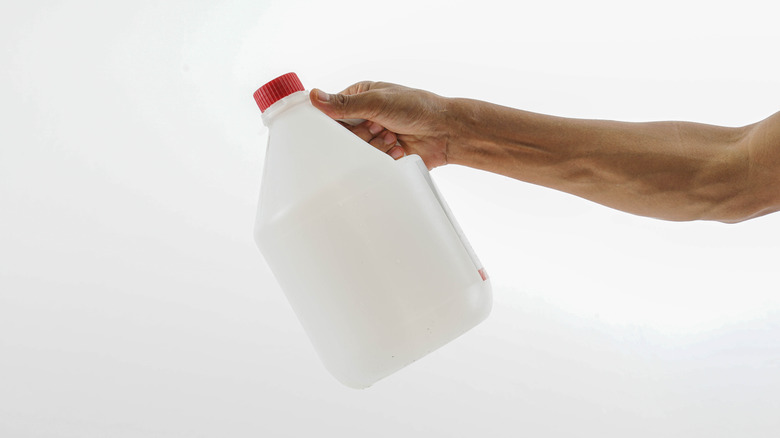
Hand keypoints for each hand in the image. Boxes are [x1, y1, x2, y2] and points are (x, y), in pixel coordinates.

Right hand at [309, 82, 451, 168]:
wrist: (445, 132)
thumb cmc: (416, 108)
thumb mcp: (378, 101)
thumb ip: (345, 104)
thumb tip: (314, 96)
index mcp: (359, 98)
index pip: (331, 112)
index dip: (332, 123)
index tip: (337, 128)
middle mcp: (364, 118)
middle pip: (342, 136)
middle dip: (361, 135)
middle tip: (377, 128)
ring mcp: (373, 138)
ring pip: (356, 152)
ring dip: (375, 146)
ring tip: (392, 137)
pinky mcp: (382, 157)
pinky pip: (370, 164)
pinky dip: (384, 158)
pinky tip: (398, 148)